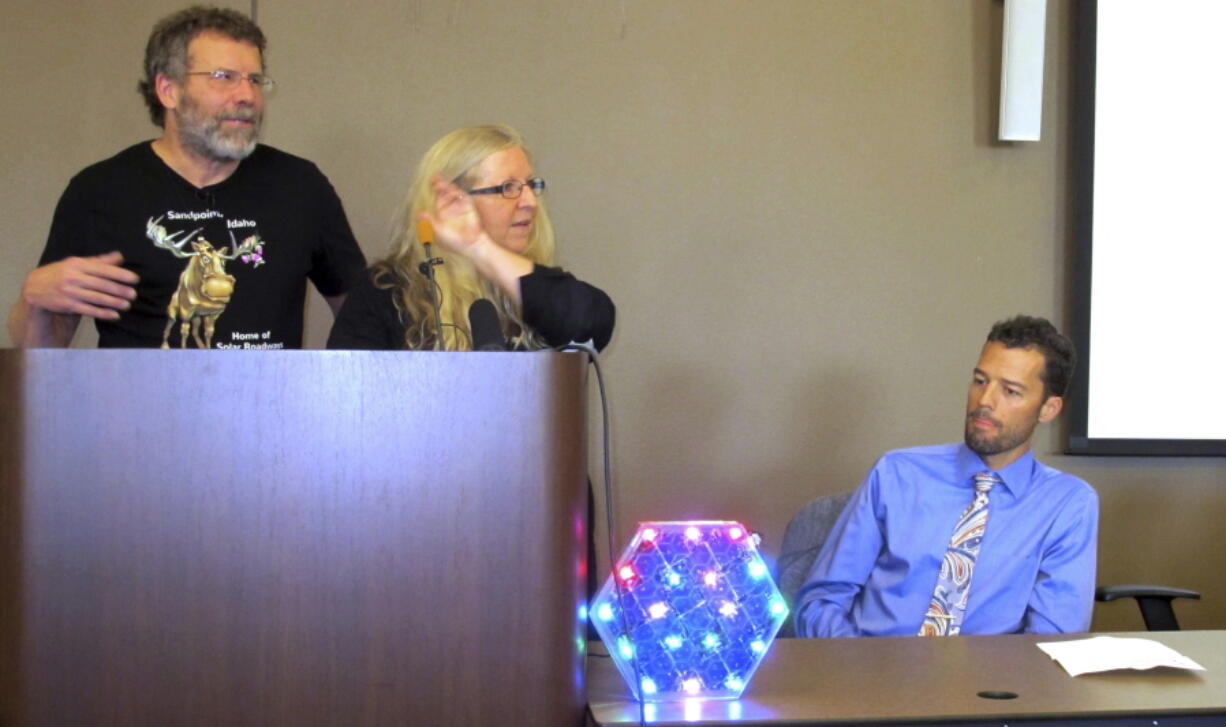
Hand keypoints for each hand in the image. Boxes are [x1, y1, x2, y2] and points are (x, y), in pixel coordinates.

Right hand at [22, 251, 138, 319]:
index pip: (102, 269)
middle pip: (101, 284)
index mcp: (77, 264)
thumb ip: (99, 261)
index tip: (135, 279)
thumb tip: (120, 256)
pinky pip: (88, 310)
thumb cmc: (61, 273)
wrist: (35, 288)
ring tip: (127, 305)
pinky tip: (114, 315)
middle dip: (119, 290)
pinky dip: (102, 313)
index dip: (120, 274)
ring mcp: (69, 291)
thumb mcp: (76, 263)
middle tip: (134, 294)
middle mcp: (73, 277)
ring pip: (96, 298)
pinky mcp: (67, 305)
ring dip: (113, 302)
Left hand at [417, 175, 489, 256]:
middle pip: (444, 192)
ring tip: (442, 185)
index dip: (433, 189)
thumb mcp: (437, 232)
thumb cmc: (453, 241)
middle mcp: (450, 207)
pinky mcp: (469, 206)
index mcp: (442, 212)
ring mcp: (460, 205)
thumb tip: (417, 213)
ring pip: (453, 192)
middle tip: (435, 178)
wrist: (470, 245)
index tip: (429, 182)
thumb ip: (428, 222)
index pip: (437, 198)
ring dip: (448, 188)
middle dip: (440, 184)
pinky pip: (463, 197)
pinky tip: (453, 192)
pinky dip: (459, 193)